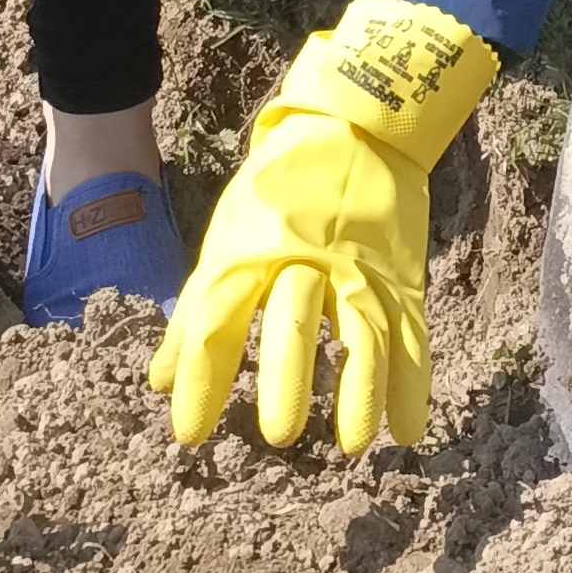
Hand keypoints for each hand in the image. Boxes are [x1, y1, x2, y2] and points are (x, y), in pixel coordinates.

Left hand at [154, 0, 496, 452]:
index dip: (200, 379)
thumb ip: (197, 312)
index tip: (189, 435)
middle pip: (293, 321)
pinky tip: (408, 431)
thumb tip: (160, 382)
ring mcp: (360, 265)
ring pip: (362, 330)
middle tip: (277, 437)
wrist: (354, 125)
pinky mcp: (402, 273)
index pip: (217, 320)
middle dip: (286, 379)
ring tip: (353, 447)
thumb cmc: (276, 193)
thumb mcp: (227, 240)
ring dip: (360, 390)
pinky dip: (411, 383)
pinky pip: (411, 331)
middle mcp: (305, 258)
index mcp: (251, 249)